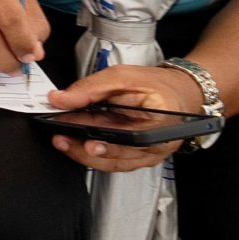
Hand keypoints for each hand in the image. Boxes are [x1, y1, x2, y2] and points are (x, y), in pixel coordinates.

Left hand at [44, 65, 206, 172]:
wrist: (177, 92)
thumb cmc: (157, 84)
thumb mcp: (122, 76)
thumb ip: (90, 89)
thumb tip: (61, 99)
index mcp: (160, 123)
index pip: (126, 135)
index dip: (98, 136)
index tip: (72, 129)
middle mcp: (157, 145)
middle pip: (117, 154)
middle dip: (84, 147)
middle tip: (61, 138)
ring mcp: (149, 154)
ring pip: (113, 162)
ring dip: (85, 154)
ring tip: (63, 141)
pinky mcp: (139, 156)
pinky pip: (114, 161)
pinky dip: (94, 154)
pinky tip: (77, 144)